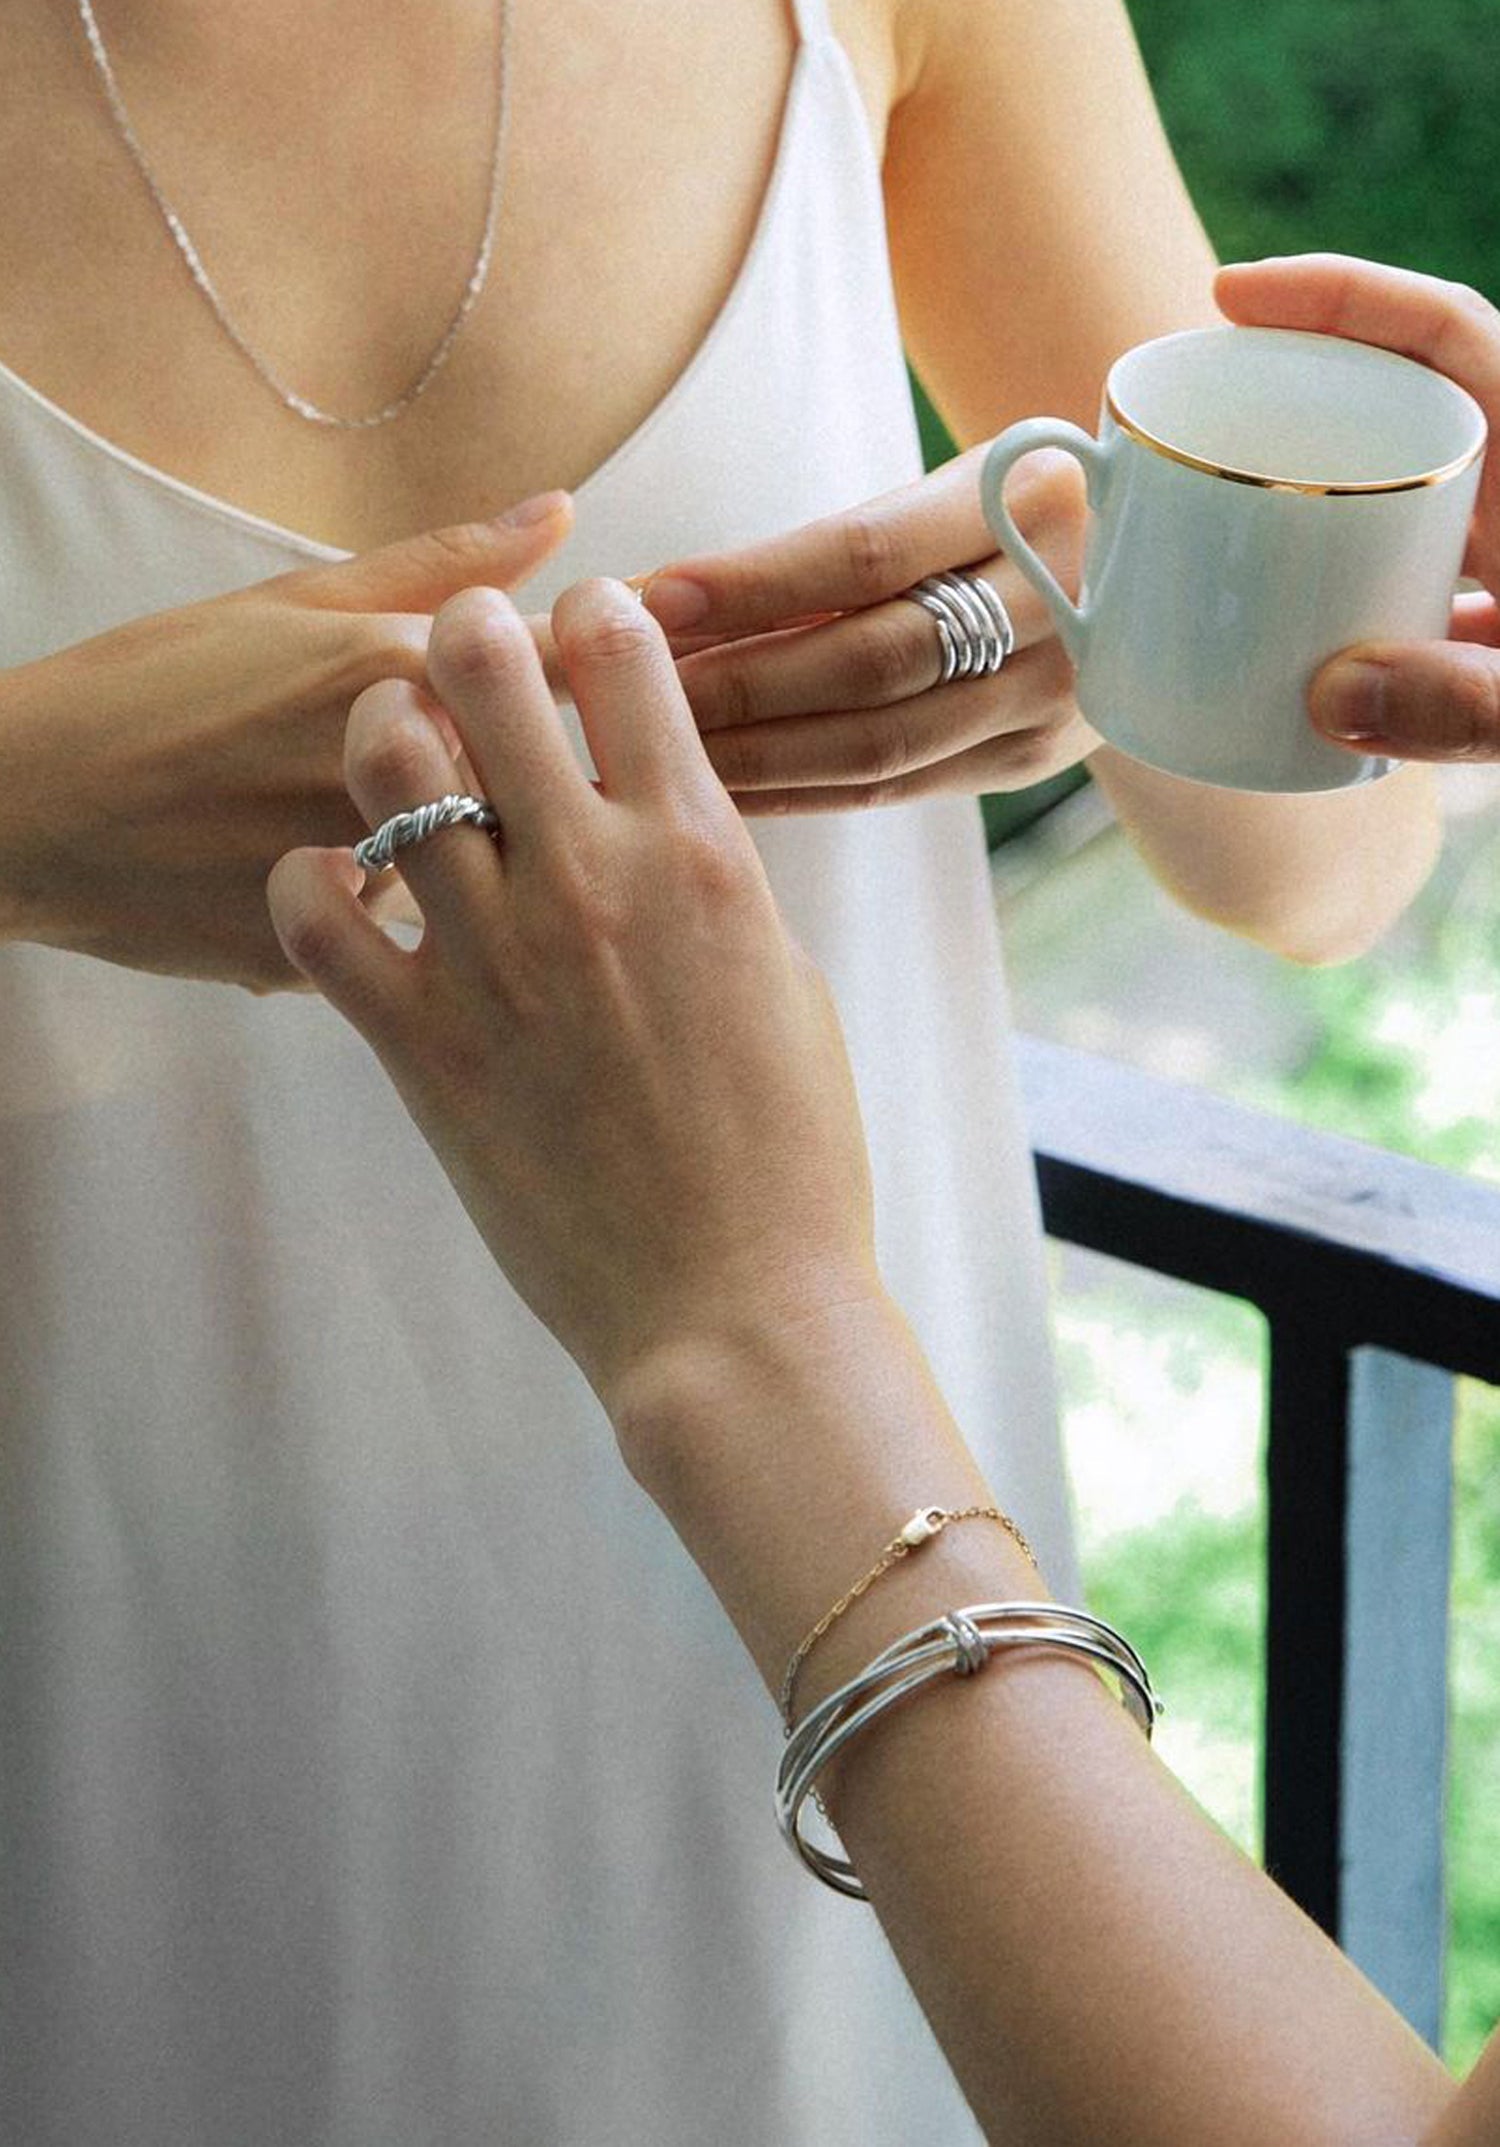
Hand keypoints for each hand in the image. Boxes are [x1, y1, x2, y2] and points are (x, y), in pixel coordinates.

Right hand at [0, 493, 571, 988]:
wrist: (27, 809)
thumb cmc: (155, 689)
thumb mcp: (293, 603)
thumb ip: (442, 564)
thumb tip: (565, 514)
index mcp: (397, 669)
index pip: (567, 668)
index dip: (598, 681)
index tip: (613, 687)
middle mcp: (400, 776)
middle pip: (546, 786)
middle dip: (546, 786)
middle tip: (496, 782)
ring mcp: (363, 882)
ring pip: (483, 877)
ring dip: (480, 864)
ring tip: (370, 846)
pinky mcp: (333, 962)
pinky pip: (416, 946)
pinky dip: (407, 923)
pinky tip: (352, 904)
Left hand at [267, 578, 882, 1421]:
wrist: (731, 1300)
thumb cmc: (785, 1148)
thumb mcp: (779, 973)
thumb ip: (708, 867)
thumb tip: (655, 801)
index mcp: (699, 850)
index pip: (622, 647)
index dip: (592, 616)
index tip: (578, 636)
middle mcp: (590, 877)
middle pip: (485, 667)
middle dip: (467, 635)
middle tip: (463, 662)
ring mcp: (495, 958)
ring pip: (384, 764)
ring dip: (383, 740)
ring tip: (398, 772)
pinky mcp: (419, 1044)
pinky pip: (311, 913)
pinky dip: (312, 884)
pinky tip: (347, 895)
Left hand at [636, 448, 1099, 810]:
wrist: (1162, 584)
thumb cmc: (1006, 519)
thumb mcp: (953, 490)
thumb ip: (841, 545)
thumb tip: (662, 601)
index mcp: (1034, 503)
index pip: (870, 553)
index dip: (755, 581)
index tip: (651, 597)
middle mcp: (1058, 607)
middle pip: (871, 659)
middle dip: (739, 680)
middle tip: (626, 696)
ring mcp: (1050, 700)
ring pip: (878, 741)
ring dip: (753, 750)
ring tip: (651, 750)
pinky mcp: (1027, 762)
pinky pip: (891, 789)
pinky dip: (796, 792)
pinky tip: (715, 790)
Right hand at [1218, 253, 1499, 762]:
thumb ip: (1466, 703)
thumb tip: (1328, 696)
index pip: (1449, 331)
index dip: (1341, 295)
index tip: (1233, 297)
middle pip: (1414, 405)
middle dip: (1307, 402)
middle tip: (1207, 425)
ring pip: (1418, 500)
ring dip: (1330, 509)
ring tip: (1235, 537)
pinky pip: (1433, 583)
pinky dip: (1372, 600)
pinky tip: (1323, 651)